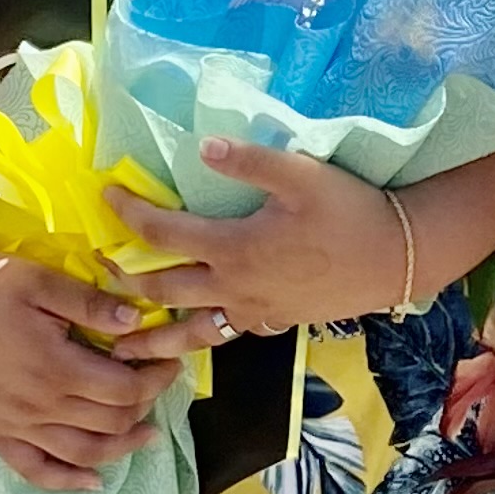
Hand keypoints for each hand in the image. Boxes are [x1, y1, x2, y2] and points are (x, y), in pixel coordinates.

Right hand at [0, 247, 215, 493]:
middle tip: (157, 385)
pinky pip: (33, 470)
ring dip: (121, 448)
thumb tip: (137, 322)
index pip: (125, 389)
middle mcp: (37, 404)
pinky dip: (65, 481)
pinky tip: (92, 481)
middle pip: (111, 422)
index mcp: (55, 367)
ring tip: (146, 434)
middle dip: (145, 406)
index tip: (169, 362)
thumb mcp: (43, 282)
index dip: (156, 379)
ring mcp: (14, 423)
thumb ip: (92, 305)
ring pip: (82, 453)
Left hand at [107, 142, 410, 335]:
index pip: (162, 235)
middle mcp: (234, 287)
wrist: (396, 259)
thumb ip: (249, 161)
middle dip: (124, 282)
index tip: (105, 197)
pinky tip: (192, 337)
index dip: (128, 216)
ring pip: (190, 331)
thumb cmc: (349, 211)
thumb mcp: (302, 174)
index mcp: (234, 248)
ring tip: (121, 348)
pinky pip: (226, 336)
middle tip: (98, 270)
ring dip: (152, 338)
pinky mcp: (274, 321)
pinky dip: (200, 340)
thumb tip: (202, 146)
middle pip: (163, 290)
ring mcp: (254, 310)